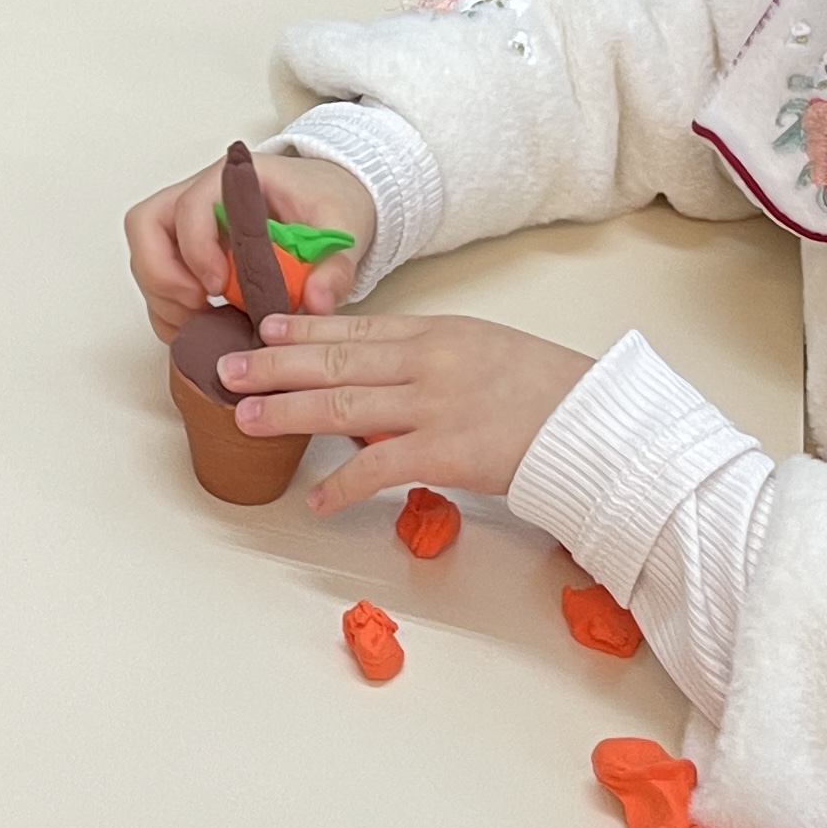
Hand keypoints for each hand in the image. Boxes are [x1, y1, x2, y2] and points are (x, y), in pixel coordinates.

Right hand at [122, 145, 375, 337]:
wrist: (329, 199)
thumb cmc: (327, 200)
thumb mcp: (343, 228)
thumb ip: (334, 267)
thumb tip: (315, 302)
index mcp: (233, 181)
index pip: (189, 206)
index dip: (196, 250)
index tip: (219, 288)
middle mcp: (199, 197)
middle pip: (146, 226)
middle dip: (162, 276)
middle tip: (199, 308)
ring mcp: (186, 225)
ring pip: (145, 256)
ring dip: (164, 298)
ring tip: (207, 324)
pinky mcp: (185, 252)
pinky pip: (156, 281)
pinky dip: (169, 310)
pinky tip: (204, 327)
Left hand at [213, 311, 598, 513]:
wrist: (597, 424)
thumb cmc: (551, 392)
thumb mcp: (488, 352)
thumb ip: (433, 359)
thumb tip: (384, 377)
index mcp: (438, 332)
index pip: (356, 328)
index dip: (304, 330)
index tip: (265, 329)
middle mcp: (428, 361)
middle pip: (335, 359)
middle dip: (274, 365)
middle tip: (229, 368)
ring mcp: (434, 405)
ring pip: (342, 404)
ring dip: (287, 412)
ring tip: (246, 418)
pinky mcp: (446, 452)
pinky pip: (378, 468)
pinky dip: (342, 485)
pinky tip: (316, 499)